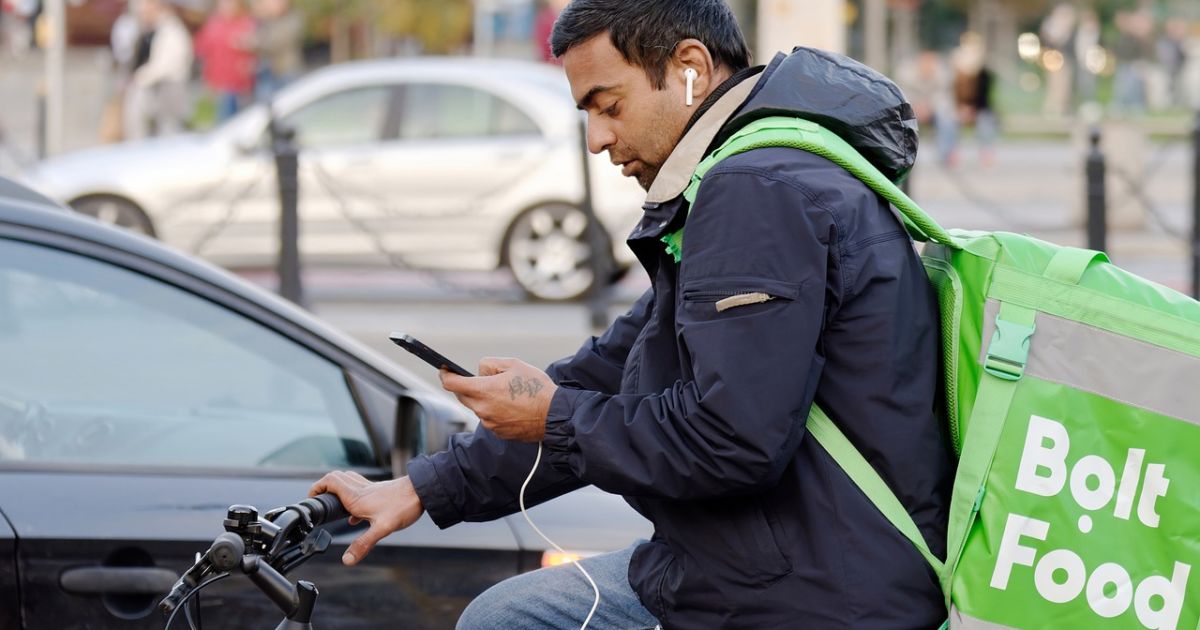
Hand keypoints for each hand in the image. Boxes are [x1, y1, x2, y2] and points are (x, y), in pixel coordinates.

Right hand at [308, 471, 423, 565]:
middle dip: (324, 487)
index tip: (311, 499)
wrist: (423, 492)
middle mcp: (360, 489)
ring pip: (348, 482)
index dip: (317, 487)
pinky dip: (352, 499)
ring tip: (334, 507)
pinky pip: (360, 491)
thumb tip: (347, 560)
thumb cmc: (403, 506)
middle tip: (319, 500)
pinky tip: (357, 517)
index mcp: (356, 496)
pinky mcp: (380, 491)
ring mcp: (370, 489)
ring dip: (338, 491)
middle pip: (336, 478)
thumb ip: (363, 544)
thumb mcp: (382, 529)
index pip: (330, 481)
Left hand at [440, 357, 556, 442]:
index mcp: (483, 390)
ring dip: (483, 399)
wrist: (554, 414)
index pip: (452, 384)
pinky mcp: (499, 432)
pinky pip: (489, 419)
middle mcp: (482, 409)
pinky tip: (511, 406)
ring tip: (504, 393)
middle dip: (466, 387)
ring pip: (477, 408)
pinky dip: (493, 411)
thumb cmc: (536, 387)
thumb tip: (479, 372)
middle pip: (462, 397)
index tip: (444, 370)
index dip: (445, 375)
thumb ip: (489, 364)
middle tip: (480, 379)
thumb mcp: (513, 364)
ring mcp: (490, 423)